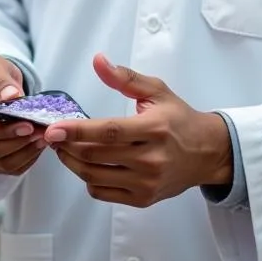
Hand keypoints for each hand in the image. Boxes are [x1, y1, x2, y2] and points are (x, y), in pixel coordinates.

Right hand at [0, 56, 46, 176]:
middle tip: (42, 132)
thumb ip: (0, 80)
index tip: (27, 124)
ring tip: (43, 138)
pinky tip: (38, 146)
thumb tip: (11, 96)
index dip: (3, 131)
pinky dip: (25, 160)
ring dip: (24, 153)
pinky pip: (8, 168)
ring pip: (0, 163)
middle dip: (18, 142)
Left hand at [45, 54, 231, 207]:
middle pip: (96, 156)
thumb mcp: (156, 90)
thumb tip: (98, 61)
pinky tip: (87, 164)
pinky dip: (88, 179)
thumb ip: (124, 77)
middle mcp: (151, 159)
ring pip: (95, 176)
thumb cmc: (179, 119)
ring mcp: (146, 183)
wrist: (206, 152)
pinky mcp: (143, 199)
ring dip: (72, 163)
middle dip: (67, 145)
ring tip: (64, 148)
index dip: (78, 131)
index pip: (109, 132)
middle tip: (54, 135)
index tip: (54, 128)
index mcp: (154, 128)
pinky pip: (103, 192)